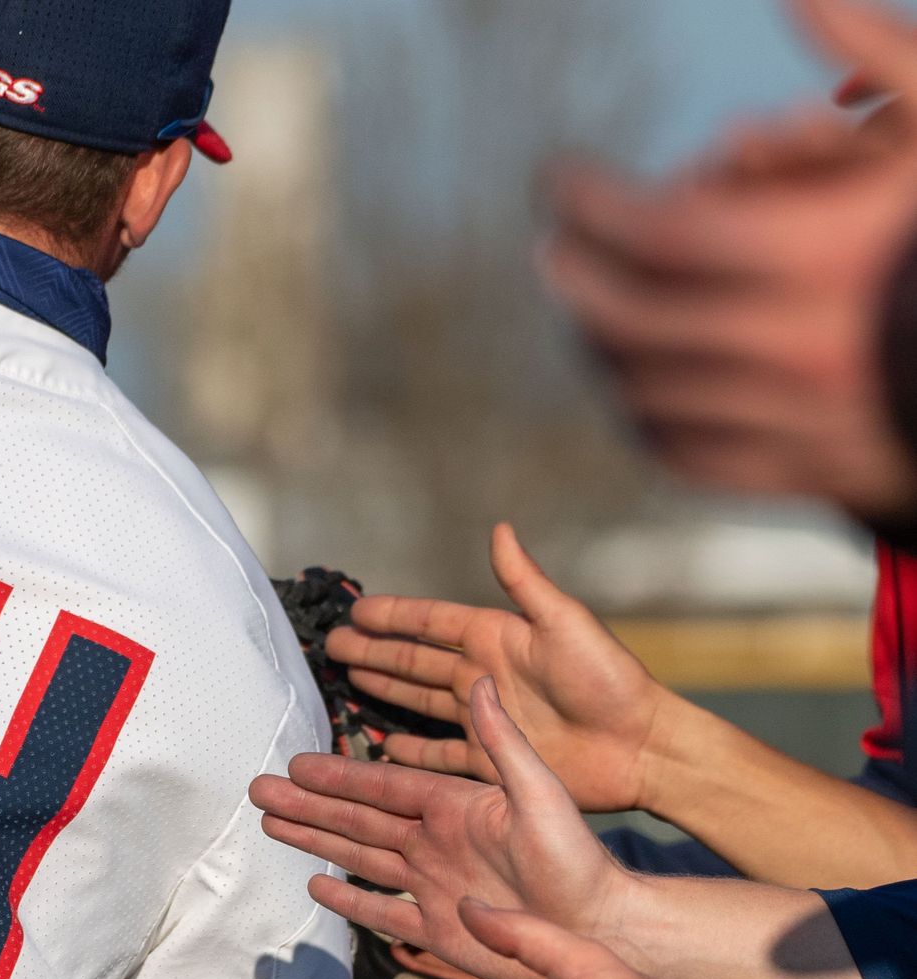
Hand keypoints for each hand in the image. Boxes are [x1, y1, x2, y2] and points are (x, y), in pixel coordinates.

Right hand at [254, 680, 633, 978]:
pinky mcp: (435, 928)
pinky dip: (347, 900)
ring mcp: (432, 885)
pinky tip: (317, 885)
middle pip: (358, 820)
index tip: (298, 762)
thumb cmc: (581, 863)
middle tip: (261, 789)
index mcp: (457, 807)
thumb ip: (504, 742)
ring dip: (315, 841)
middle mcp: (437, 843)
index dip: (339, 775)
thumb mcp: (542, 793)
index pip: (383, 785)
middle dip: (308, 803)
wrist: (598, 929)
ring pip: (359, 859)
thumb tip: (484, 681)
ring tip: (273, 824)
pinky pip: (380, 912)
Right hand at [324, 525, 668, 812]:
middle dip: (372, 651)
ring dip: (382, 690)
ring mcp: (484, 717)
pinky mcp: (490, 756)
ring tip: (347, 680)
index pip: (431, 622)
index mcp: (498, 638)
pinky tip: (383, 745)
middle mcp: (484, 675)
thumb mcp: (564, 621)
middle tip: (332, 645)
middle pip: (414, 660)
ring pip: (417, 701)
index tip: (355, 610)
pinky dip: (410, 751)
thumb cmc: (610, 681)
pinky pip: (438, 754)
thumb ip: (524, 580)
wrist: (639, 746)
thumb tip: (499, 529)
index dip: (393, 615)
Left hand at [541, 0, 916, 518]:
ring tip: (588, 303)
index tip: (560, 176)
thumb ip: (879, 49)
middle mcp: (809, 348)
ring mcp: (807, 421)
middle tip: (556, 244)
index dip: (594, 201)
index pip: (662, 231)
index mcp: (835, 255)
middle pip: (637, 320)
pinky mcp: (812, 472)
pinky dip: (645, 417)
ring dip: (602, 346)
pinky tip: (634, 378)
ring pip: (650, 394)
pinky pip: (691, 456)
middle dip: (579, 276)